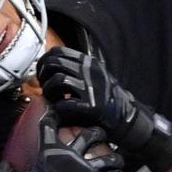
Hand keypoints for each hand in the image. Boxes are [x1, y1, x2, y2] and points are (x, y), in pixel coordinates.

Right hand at [0, 110, 124, 171]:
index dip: (51, 115)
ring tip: (112, 156)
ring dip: (112, 154)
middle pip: (90, 133)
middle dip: (95, 130)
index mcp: (49, 153)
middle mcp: (71, 157)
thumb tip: (5, 163)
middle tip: (95, 134)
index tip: (52, 112)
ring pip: (109, 154)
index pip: (50, 124)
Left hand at [37, 47, 171, 171]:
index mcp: (89, 63)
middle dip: (44, 76)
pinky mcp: (91, 106)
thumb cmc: (109, 100)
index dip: (45, 62)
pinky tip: (62, 111)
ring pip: (57, 81)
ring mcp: (90, 88)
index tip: (43, 73)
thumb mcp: (96, 76)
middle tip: (45, 87)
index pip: (57, 52)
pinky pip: (65, 104)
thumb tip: (53, 65)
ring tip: (54, 99)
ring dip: (50, 92)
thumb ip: (78, 69)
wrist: (127, 118)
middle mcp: (89, 72)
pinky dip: (58, 108)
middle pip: (54, 64)